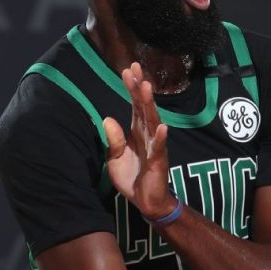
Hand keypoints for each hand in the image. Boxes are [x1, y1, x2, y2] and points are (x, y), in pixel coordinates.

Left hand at [103, 62, 176, 219]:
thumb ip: (113, 139)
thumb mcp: (115, 157)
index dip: (132, 87)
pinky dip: (161, 138)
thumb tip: (107, 119)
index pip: (134, 105)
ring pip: (152, 121)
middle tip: (136, 68)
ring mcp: (155, 146)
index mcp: (136, 131)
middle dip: (139, 88)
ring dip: (150, 105)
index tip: (128, 69)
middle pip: (144, 107)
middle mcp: (147, 134)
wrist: (145, 200)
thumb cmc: (132, 176)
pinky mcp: (158, 161)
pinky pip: (160, 148)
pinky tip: (163, 127)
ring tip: (147, 87)